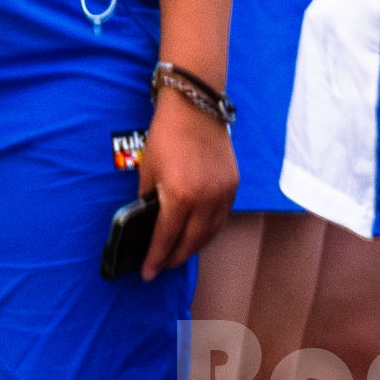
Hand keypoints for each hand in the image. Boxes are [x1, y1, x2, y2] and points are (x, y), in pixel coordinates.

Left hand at [138, 85, 238, 278]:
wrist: (196, 106)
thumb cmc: (166, 135)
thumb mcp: (148, 170)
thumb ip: (147, 200)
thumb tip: (146, 223)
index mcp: (181, 196)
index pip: (166, 238)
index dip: (156, 258)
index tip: (148, 273)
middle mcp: (207, 200)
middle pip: (192, 242)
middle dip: (175, 257)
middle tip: (161, 266)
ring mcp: (224, 194)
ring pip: (210, 234)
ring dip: (193, 247)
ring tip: (177, 253)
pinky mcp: (233, 186)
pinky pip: (221, 218)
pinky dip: (207, 230)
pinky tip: (196, 233)